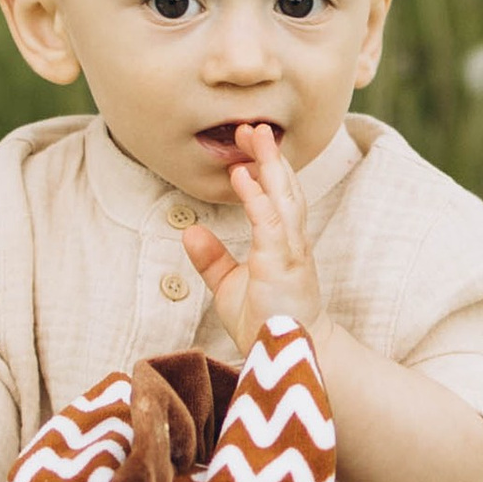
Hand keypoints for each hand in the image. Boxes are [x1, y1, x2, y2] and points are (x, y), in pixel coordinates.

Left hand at [187, 122, 324, 353]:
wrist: (289, 355)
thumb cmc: (265, 322)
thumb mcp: (229, 286)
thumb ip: (212, 259)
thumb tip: (190, 232)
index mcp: (282, 243)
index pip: (277, 196)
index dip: (265, 168)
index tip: (247, 144)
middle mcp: (292, 241)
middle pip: (283, 187)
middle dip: (269, 155)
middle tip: (252, 126)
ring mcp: (290, 251)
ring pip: (283, 197)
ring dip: (269, 164)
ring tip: (254, 135)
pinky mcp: (282, 264)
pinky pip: (270, 223)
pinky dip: (257, 197)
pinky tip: (243, 176)